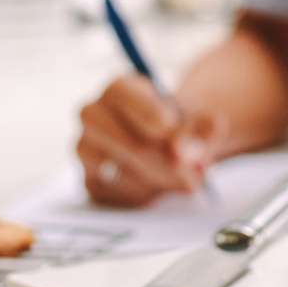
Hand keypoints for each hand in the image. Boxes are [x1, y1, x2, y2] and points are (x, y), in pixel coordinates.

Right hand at [78, 75, 226, 206]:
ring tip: (189, 178)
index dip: (148, 112)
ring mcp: (87, 150)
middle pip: (130, 145)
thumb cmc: (182, 123)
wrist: (171, 141)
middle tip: (197, 175)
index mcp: (118, 89)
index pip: (122, 95)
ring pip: (127, 175)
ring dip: (164, 182)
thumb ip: (200, 130)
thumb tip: (184, 155)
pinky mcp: (91, 182)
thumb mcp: (199, 117)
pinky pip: (121, 197)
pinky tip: (165, 185)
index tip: (169, 128)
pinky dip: (149, 196)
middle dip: (169, 165)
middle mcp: (93, 116)